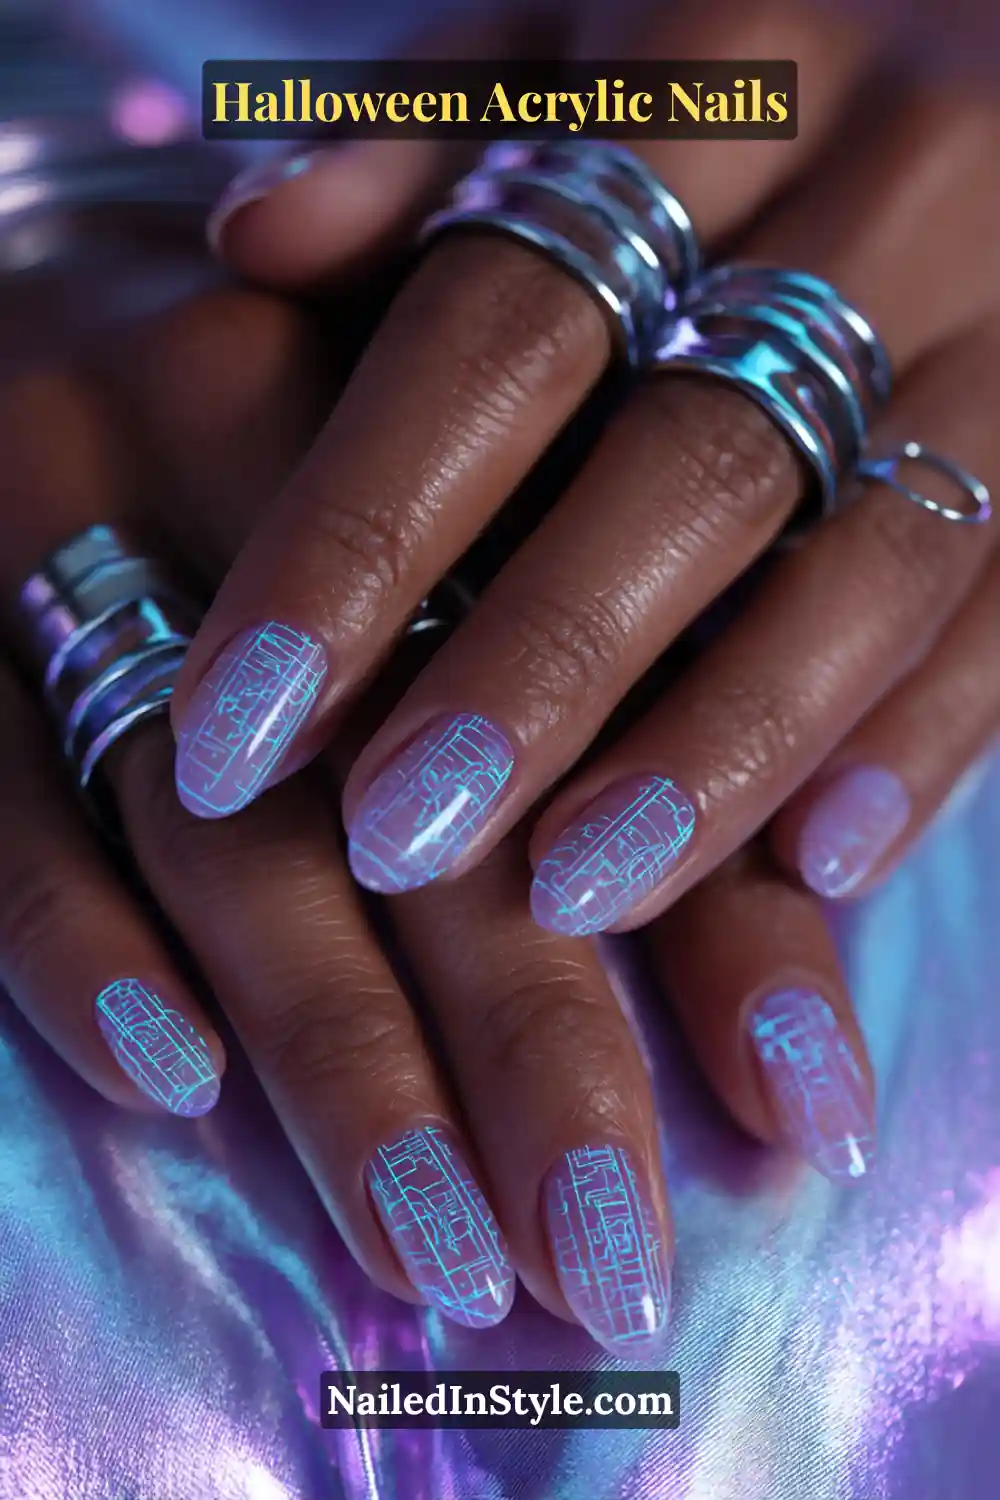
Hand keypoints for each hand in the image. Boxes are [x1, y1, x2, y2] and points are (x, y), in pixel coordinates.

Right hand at [0, 285, 683, 1361]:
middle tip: (606, 1260)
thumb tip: (790, 972)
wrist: (45, 269)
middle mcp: (268, 439)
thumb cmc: (309, 420)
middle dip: (533, 1039)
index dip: (718, 915)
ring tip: (440, 1248)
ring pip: (224, 821)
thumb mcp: (482, 512)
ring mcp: (73, 511)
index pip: (621, 697)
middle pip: (430, 782)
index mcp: (462, 417)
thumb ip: (625, 705)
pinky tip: (170, 1079)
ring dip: (338, 1050)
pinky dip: (76, 943)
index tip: (797, 1111)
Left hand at [174, 0, 998, 942]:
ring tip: (575, 894)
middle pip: (686, 468)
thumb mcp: (574, 28)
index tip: (237, 720)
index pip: (496, 333)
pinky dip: (925, 741)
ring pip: (871, 563)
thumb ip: (427, 122)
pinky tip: (820, 869)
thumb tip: (252, 233)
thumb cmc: (743, 53)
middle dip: (535, 673)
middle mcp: (880, 198)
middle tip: (397, 840)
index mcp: (710, 76)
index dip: (358, 535)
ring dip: (718, 748)